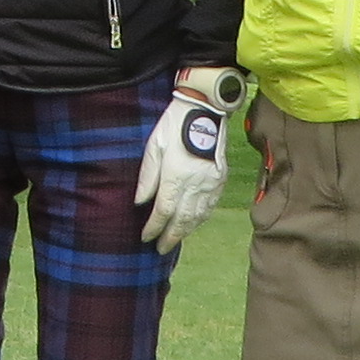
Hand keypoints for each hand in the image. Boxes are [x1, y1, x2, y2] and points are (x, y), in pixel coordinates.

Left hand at [135, 79, 233, 253]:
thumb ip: (147, 178)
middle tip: (160, 249)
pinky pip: (210, 206)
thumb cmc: (173, 125)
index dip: (153, 227)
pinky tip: (193, 223)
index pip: (163, 211)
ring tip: (175, 240)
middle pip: (182, 219)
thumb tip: (140, 203)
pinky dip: (200, 219)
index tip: (145, 237)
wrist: (204, 109)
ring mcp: (211, 182)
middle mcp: (196, 184)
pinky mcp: (220, 178)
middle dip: (170, 237)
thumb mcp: (153, 147)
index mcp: (176, 176)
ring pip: (198, 216)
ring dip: (186, 231)